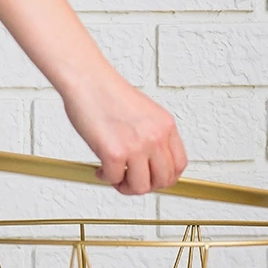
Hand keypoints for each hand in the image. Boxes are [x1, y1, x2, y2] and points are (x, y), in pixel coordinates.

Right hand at [62, 70, 186, 194]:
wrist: (88, 80)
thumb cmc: (108, 93)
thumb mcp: (145, 113)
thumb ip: (152, 137)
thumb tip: (151, 164)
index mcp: (165, 126)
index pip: (179, 165)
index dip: (165, 178)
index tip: (152, 177)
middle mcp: (155, 137)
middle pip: (162, 181)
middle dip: (145, 185)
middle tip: (130, 179)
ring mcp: (136, 146)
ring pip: (140, 187)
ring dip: (125, 186)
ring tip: (115, 175)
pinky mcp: (115, 153)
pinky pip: (115, 180)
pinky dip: (106, 177)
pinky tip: (101, 167)